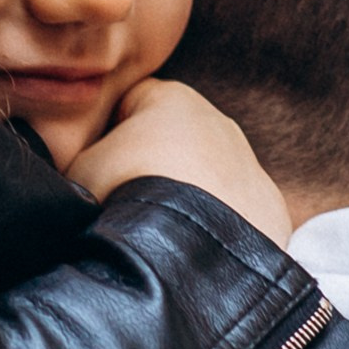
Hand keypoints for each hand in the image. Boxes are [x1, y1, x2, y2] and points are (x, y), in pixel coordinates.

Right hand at [65, 80, 293, 247]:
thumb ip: (82, 157)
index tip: (94, 172)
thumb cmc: (126, 195)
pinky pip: (233, 213)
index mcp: (171, 99)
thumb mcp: (79, 168)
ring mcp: (250, 166)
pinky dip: (214, 227)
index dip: (105, 138)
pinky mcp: (270, 208)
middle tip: (123, 206)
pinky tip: (192, 250)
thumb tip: (82, 172)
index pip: (129, 104)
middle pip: (172, 140)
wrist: (188, 247)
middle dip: (150, 167)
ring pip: (206, 177)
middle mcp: (219, 122)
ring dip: (185, 198)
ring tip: (157, 234)